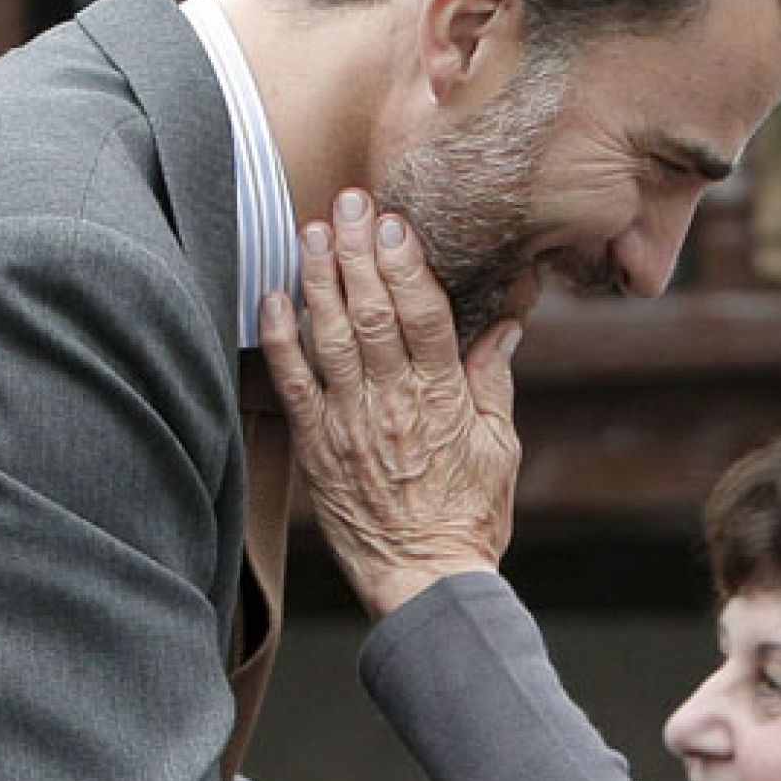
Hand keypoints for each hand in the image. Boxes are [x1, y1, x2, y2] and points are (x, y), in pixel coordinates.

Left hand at [259, 188, 521, 618]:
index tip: (394, 221)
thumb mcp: (500, 445)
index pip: (422, 314)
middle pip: (372, 311)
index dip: (405, 262)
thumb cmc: (471, 513)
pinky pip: (292, 384)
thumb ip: (494, 379)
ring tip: (312, 230)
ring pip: (329, 336)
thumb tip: (507, 323)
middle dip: (357, 251)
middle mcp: (393, 402)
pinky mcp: (317, 446)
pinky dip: (280, 338)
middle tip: (348, 202)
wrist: (425, 578)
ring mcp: (349, 423)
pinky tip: (273, 296)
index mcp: (443, 397)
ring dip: (319, 278)